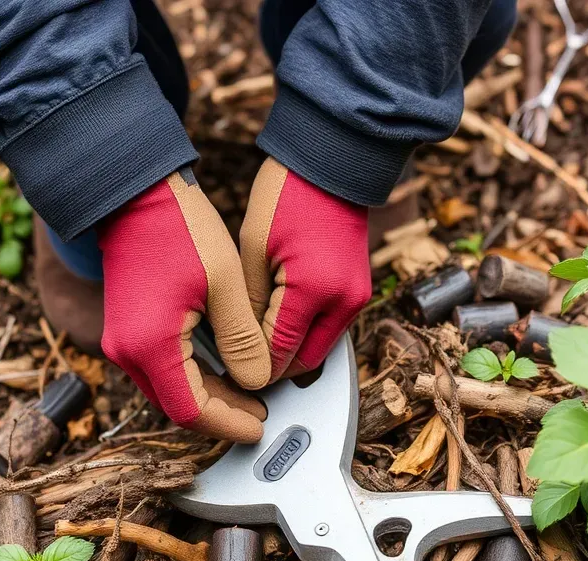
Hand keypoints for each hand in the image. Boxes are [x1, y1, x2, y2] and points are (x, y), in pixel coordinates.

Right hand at [98, 170, 270, 441]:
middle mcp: (127, 351)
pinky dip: (191, 378)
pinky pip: (160, 370)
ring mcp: (122, 342)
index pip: (191, 410)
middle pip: (176, 407)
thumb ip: (243, 339)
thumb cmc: (177, 225)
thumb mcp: (225, 283)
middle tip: (260, 412)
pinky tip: (222, 371)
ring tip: (248, 393)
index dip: (228, 424)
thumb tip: (258, 381)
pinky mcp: (126, 330)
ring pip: (167, 391)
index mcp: (150, 344)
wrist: (134, 193)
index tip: (258, 425)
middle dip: (220, 414)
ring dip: (207, 397)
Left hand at [240, 158, 372, 381]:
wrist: (331, 163)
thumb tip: (241, 348)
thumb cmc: (286, 195)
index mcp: (314, 290)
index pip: (280, 354)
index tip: (227, 370)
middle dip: (273, 367)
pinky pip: (329, 329)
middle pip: (305, 362)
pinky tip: (274, 324)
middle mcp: (344, 301)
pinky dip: (304, 334)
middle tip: (237, 361)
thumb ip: (248, 306)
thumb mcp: (251, 251)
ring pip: (319, 349)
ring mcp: (356, 298)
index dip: (252, 368)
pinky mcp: (359, 292)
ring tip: (252, 343)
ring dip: (290, 351)